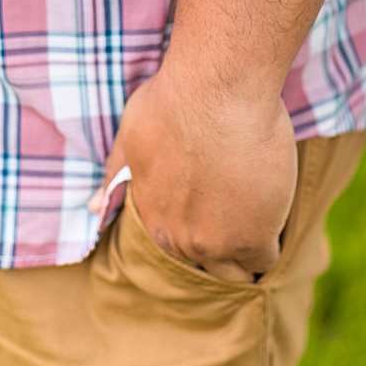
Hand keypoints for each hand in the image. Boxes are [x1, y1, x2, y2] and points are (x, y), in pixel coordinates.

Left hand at [94, 56, 297, 281]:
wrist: (214, 92)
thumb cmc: (172, 104)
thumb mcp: (130, 138)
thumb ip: (116, 177)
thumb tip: (93, 207)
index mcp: (151, 219)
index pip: (177, 252)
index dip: (197, 232)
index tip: (212, 214)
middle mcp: (179, 240)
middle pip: (207, 266)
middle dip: (222, 247)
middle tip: (238, 215)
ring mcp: (215, 243)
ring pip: (237, 272)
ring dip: (247, 251)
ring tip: (258, 217)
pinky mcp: (252, 239)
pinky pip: (266, 261)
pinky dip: (272, 239)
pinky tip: (272, 210)